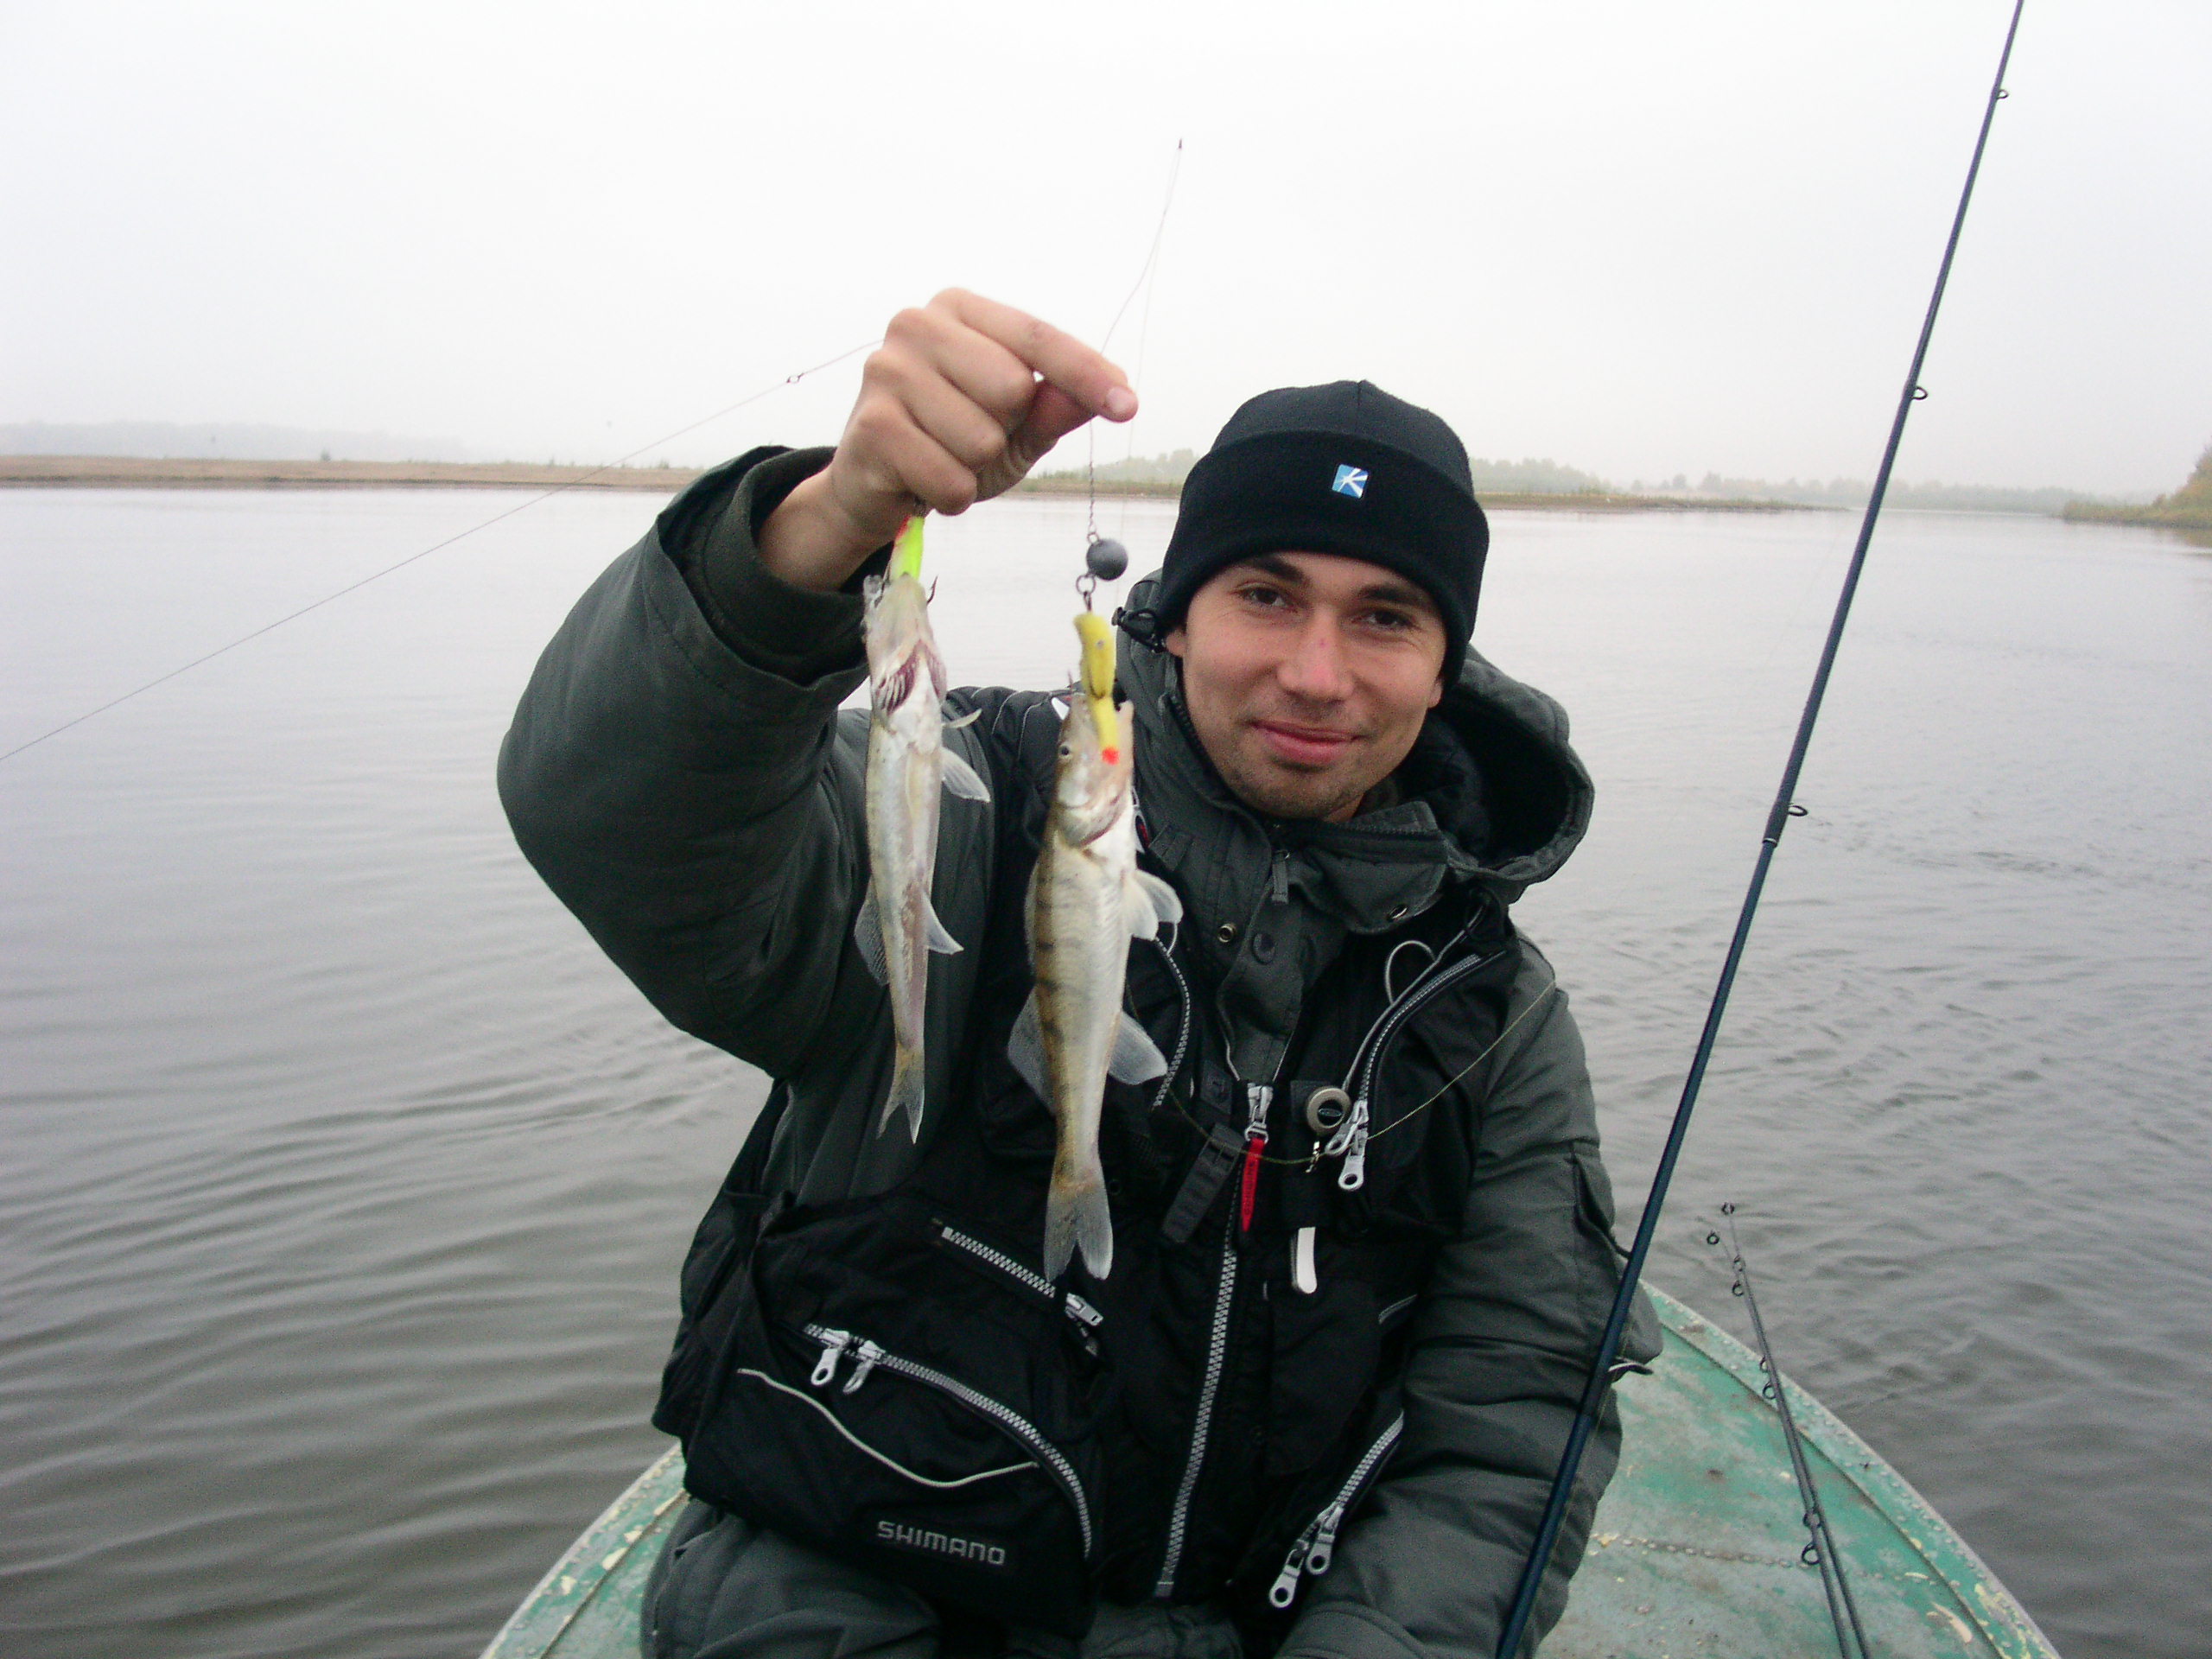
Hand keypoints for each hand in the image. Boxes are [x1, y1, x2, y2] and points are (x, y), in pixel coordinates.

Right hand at [760, 289, 1136, 589]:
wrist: (872, 486)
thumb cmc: (948, 441)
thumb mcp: (1015, 424)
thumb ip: (1057, 405)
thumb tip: (1112, 391)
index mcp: (957, 309)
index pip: (1037, 336)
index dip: (1086, 374)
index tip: (1127, 405)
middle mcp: (916, 325)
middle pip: (1012, 387)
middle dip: (1005, 429)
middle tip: (970, 436)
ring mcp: (887, 372)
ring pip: (982, 439)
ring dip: (975, 468)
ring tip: (943, 458)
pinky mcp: (872, 427)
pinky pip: (951, 479)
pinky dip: (951, 495)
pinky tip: (922, 481)